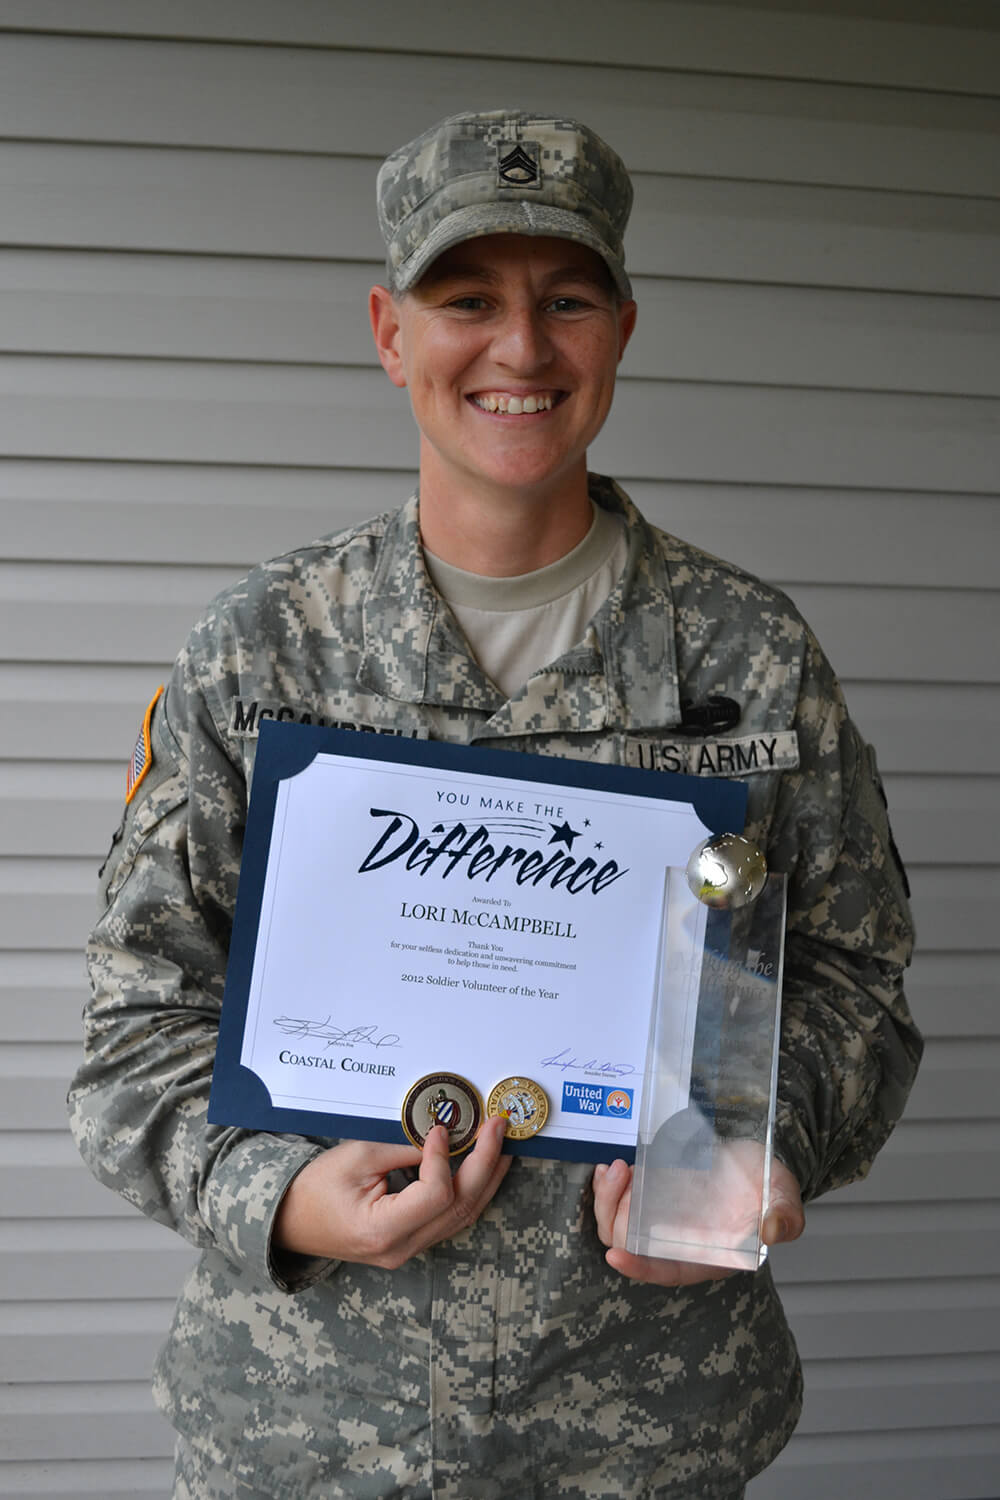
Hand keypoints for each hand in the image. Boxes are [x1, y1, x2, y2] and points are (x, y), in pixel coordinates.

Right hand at [272, 1115, 510, 1268]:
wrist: (291, 1221)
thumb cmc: (316, 1187)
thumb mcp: (358, 1157)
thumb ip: (405, 1149)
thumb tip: (446, 1134)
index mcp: (382, 1231)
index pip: (435, 1194)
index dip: (444, 1157)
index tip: (440, 1128)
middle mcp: (401, 1248)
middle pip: (459, 1207)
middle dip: (485, 1163)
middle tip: (498, 1127)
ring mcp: (409, 1250)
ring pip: (462, 1216)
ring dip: (486, 1178)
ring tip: (501, 1145)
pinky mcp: (411, 1242)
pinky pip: (450, 1218)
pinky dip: (470, 1190)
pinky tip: (481, 1167)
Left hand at [593, 1150, 803, 1287]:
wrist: (758, 1158)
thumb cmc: (770, 1186)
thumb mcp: (784, 1198)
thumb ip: (784, 1216)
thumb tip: (772, 1231)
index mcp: (708, 1253)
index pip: (668, 1271)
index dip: (641, 1268)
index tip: (617, 1256)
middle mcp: (679, 1240)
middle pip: (632, 1242)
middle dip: (616, 1214)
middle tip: (621, 1177)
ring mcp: (663, 1218)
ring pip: (618, 1222)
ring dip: (608, 1199)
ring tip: (615, 1168)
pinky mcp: (653, 1194)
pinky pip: (620, 1199)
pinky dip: (609, 1186)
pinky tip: (611, 1168)